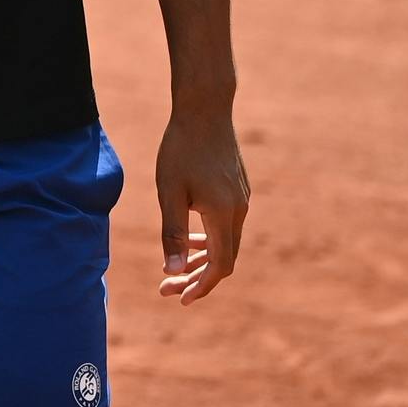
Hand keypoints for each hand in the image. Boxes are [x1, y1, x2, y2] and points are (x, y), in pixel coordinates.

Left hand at [154, 109, 250, 305]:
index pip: (219, 266)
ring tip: (173, 269)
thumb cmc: (181, 148)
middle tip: (166, 287)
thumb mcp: (170, 192)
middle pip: (223, 258)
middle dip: (196, 277)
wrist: (205, 108)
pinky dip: (209, 240)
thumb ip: (172, 233)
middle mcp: (239, 210)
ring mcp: (242, 199)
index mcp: (224, 215)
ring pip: (226, 242)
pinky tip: (189, 239)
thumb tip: (172, 271)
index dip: (201, 287)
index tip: (179, 298)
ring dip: (201, 259)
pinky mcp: (239, 189)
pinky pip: (227, 225)